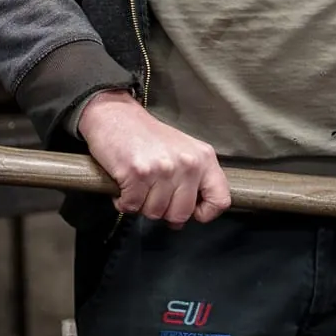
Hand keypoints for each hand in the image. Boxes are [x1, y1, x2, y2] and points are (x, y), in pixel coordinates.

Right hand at [77, 91, 230, 226]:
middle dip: (163, 211)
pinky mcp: (138, 173)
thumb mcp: (182, 153)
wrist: (115, 114)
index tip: (191, 211)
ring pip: (155, 212)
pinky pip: (132, 206)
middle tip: (152, 194)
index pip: (220, 200)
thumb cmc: (147, 136)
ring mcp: (163, 169)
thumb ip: (190, 184)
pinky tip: (124, 186)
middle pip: (181, 214)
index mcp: (204, 158)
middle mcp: (188, 163)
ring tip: (138, 185)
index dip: (205, 213)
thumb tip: (181, 221)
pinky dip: (124, 202)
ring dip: (141, 205)